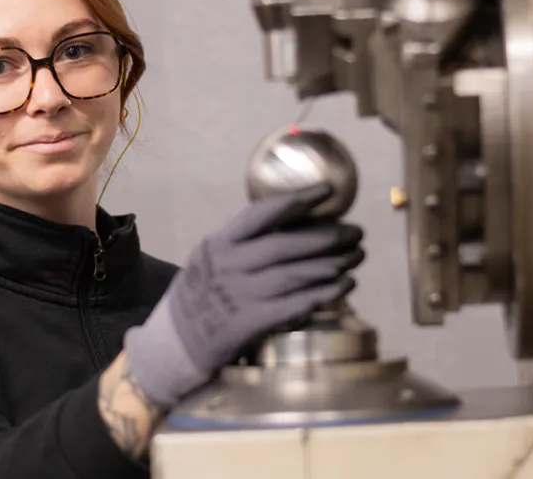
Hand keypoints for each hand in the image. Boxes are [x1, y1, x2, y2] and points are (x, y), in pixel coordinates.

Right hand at [123, 184, 363, 406]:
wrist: (175, 341)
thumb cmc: (200, 294)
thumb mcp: (210, 258)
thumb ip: (242, 242)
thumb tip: (293, 222)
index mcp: (220, 242)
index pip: (262, 214)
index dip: (298, 200)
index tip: (327, 192)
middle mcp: (230, 265)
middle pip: (285, 245)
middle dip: (326, 237)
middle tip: (356, 232)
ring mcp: (240, 295)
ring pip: (294, 275)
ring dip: (330, 265)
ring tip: (356, 257)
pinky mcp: (250, 323)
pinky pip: (293, 305)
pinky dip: (322, 295)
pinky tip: (343, 286)